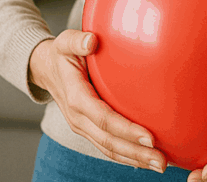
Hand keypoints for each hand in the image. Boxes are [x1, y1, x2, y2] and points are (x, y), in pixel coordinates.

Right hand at [28, 30, 168, 173]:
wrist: (45, 69)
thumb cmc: (61, 54)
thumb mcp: (65, 42)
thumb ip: (78, 41)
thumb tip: (92, 41)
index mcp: (76, 97)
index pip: (104, 118)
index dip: (126, 129)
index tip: (149, 137)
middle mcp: (78, 118)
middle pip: (109, 141)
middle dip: (136, 153)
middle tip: (161, 161)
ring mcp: (82, 127)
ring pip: (109, 149)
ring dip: (134, 159)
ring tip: (158, 165)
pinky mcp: (88, 129)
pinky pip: (107, 147)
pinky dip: (126, 157)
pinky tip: (144, 160)